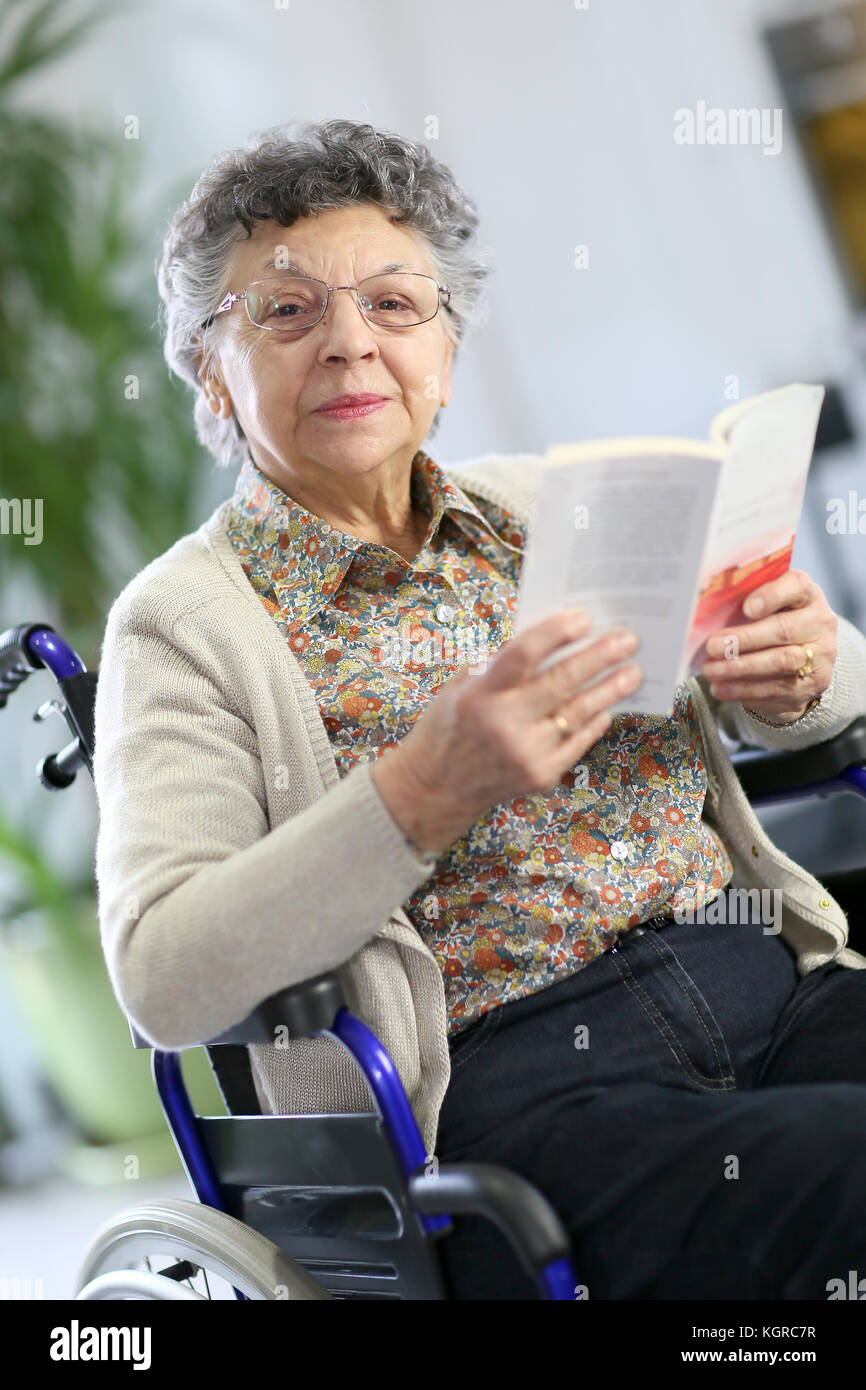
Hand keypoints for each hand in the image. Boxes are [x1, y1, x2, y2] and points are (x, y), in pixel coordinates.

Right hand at [371, 610, 642, 853]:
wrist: (435, 787)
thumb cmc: (447, 728)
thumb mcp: (461, 688)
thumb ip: (500, 667)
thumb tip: (551, 640)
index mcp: (481, 694)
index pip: (524, 653)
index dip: (556, 633)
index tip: (583, 618)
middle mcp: (505, 723)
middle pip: (562, 682)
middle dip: (599, 657)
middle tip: (626, 639)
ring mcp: (526, 753)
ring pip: (578, 713)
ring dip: (609, 689)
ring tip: (632, 672)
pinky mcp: (540, 775)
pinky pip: (578, 743)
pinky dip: (594, 723)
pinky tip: (607, 707)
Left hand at [700, 569, 836, 721]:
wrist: (802, 661)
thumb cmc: (772, 625)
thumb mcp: (766, 608)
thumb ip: (744, 602)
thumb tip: (701, 609)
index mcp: (807, 595)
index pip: (797, 586)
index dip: (772, 595)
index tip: (747, 608)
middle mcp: (820, 623)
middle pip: (783, 629)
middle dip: (743, 639)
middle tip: (712, 646)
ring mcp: (820, 656)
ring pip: (781, 662)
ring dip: (739, 668)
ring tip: (710, 670)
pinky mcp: (812, 685)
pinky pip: (776, 689)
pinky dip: (743, 690)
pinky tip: (720, 688)